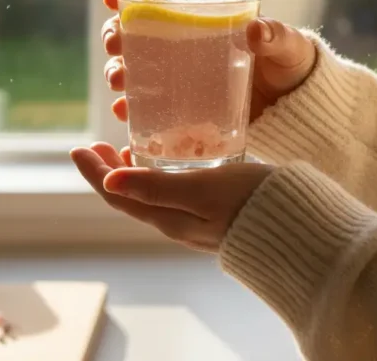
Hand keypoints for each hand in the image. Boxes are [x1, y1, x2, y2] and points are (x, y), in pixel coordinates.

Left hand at [71, 143, 272, 252]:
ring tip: (124, 151)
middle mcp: (178, 223)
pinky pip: (173, 196)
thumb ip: (156, 187)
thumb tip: (108, 181)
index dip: (95, 174)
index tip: (77, 148)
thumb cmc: (252, 203)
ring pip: (151, 197)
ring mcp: (196, 221)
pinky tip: (169, 162)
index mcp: (169, 218)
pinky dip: (159, 176)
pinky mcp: (215, 214)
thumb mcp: (201, 189)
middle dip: (109, 172)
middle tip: (95, 146)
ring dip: (132, 174)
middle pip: (131, 197)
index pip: (119, 196)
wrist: (299, 230)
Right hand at [102, 0, 316, 122]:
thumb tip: (254, 31)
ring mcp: (180, 73)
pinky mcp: (181, 104)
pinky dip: (130, 106)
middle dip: (115, 32)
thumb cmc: (291, 63)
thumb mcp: (287, 45)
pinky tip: (123, 110)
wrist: (295, 107)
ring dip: (117, 68)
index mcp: (207, 12)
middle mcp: (186, 40)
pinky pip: (147, 103)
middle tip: (113, 43)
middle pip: (138, 27)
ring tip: (118, 79)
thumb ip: (275, 35)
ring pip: (135, 64)